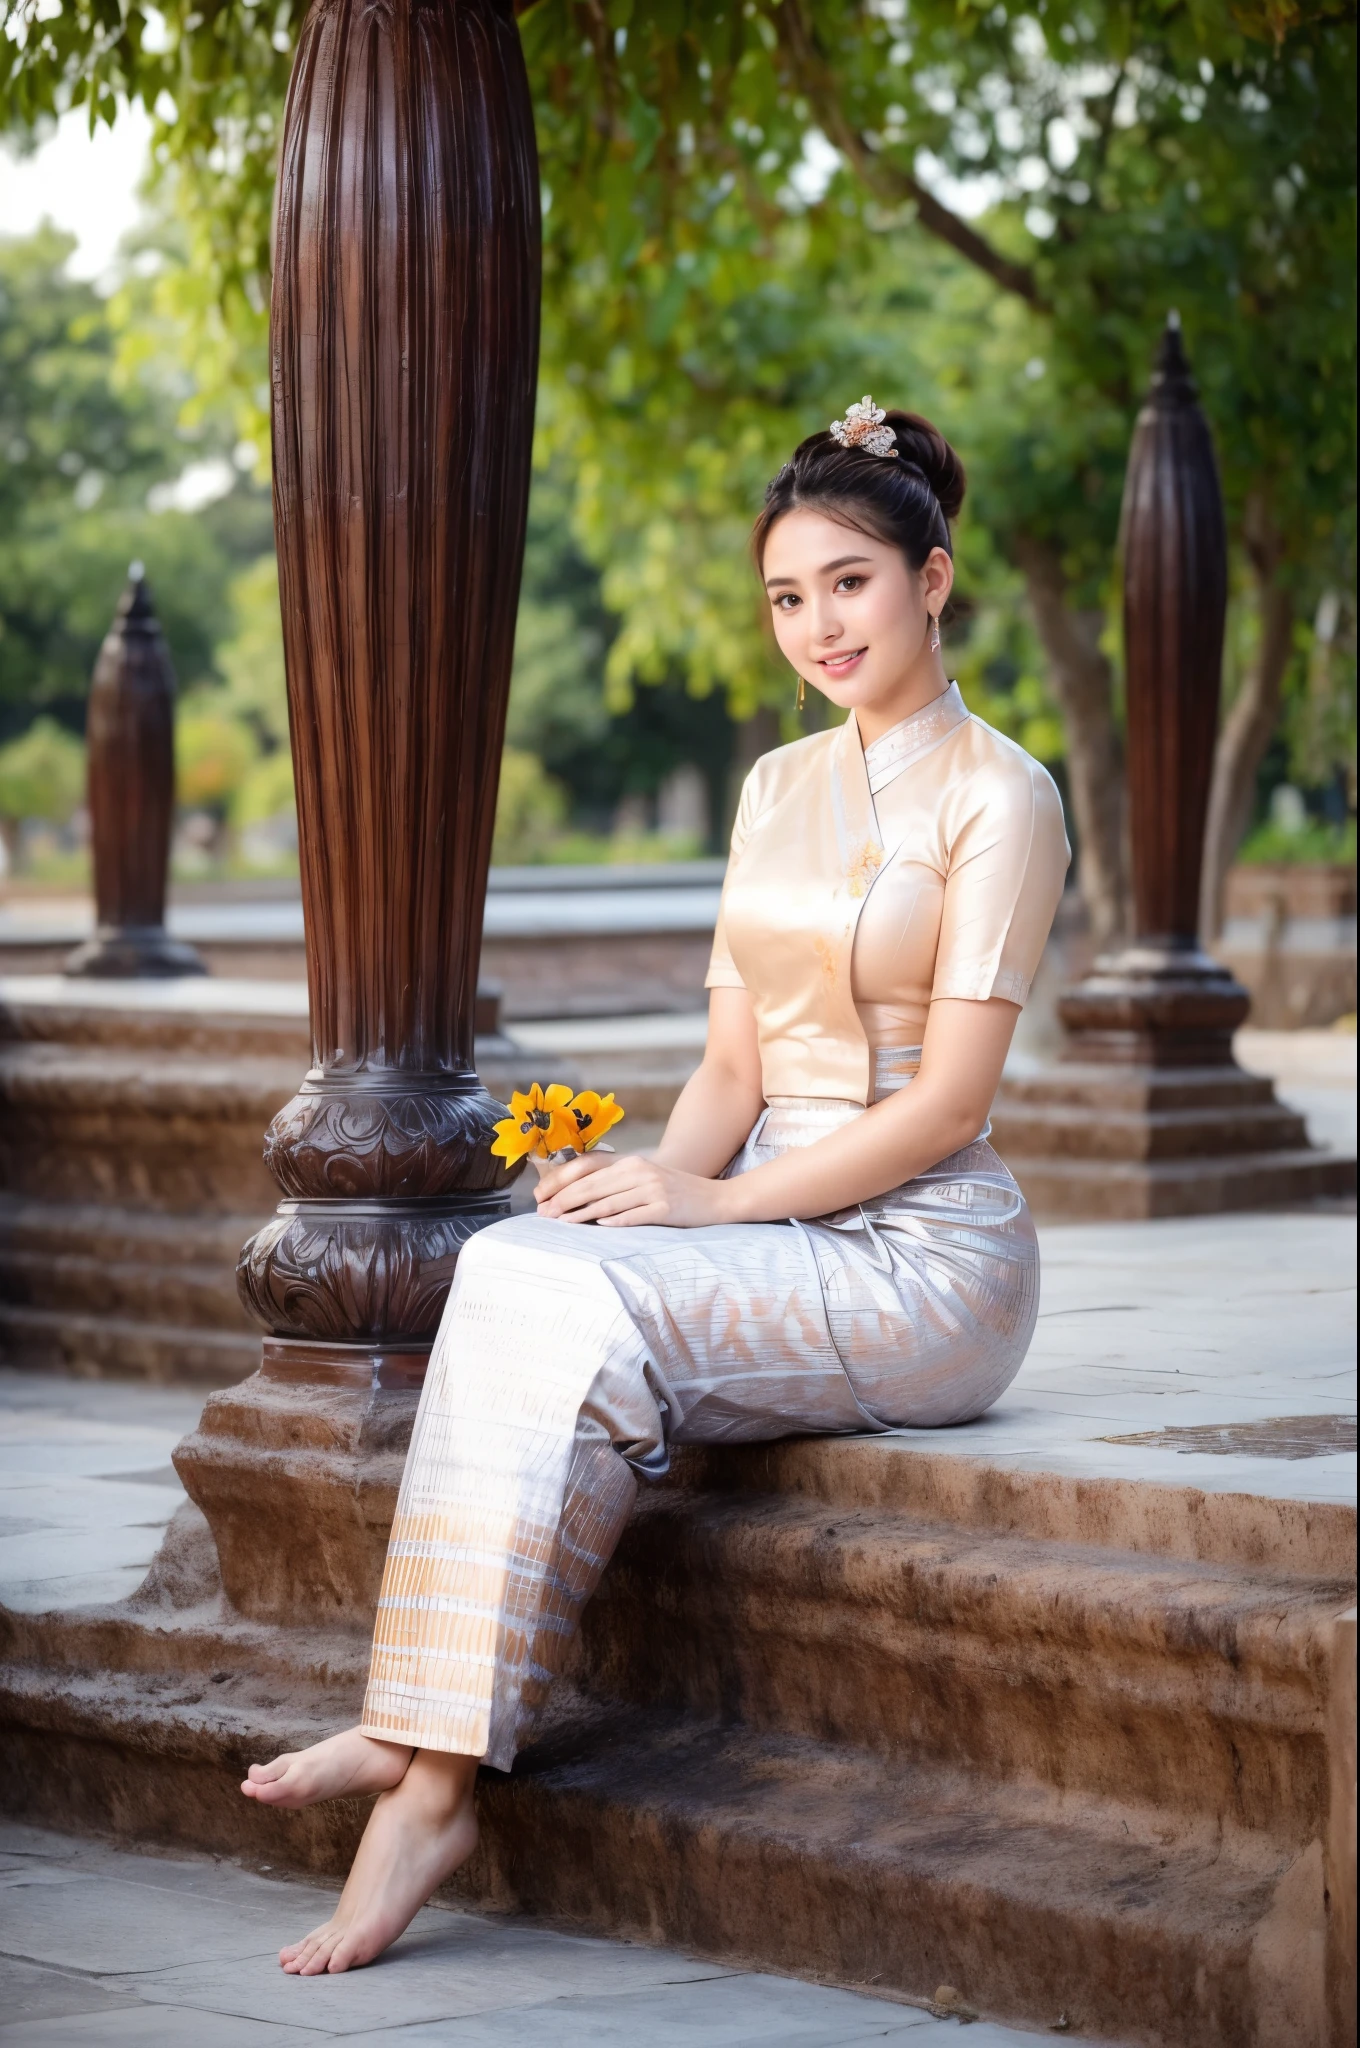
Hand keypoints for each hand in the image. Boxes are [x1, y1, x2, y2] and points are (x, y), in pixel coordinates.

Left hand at [534, 1151, 734, 1227]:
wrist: (716, 1199)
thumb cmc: (676, 1193)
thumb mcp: (646, 1180)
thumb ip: (617, 1185)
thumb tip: (581, 1200)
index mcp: (633, 1164)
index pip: (589, 1174)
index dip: (563, 1186)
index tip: (543, 1200)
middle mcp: (641, 1172)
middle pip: (594, 1187)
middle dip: (565, 1201)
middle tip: (544, 1215)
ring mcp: (654, 1189)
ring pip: (609, 1202)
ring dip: (582, 1214)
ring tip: (562, 1223)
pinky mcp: (665, 1207)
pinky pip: (634, 1215)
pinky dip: (615, 1221)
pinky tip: (599, 1226)